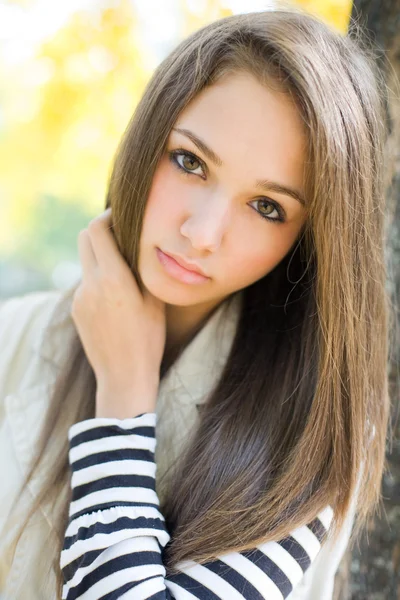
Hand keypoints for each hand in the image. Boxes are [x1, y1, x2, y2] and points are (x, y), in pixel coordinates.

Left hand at [71, 208, 165, 418]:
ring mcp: (80, 297)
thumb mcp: (154, 300)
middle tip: (121, 236)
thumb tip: (137, 241)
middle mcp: (90, 284)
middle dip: (101, 231)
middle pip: (84, 238)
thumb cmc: (148, 339)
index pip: (97, 229)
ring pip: (86, 261)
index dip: (108, 216)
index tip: (122, 216)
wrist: (124, 376)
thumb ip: (142, 267)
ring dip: (101, 257)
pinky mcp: (76, 309)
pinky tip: (117, 298)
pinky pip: (86, 283)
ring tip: (125, 273)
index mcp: (112, 278)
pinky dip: (99, 279)